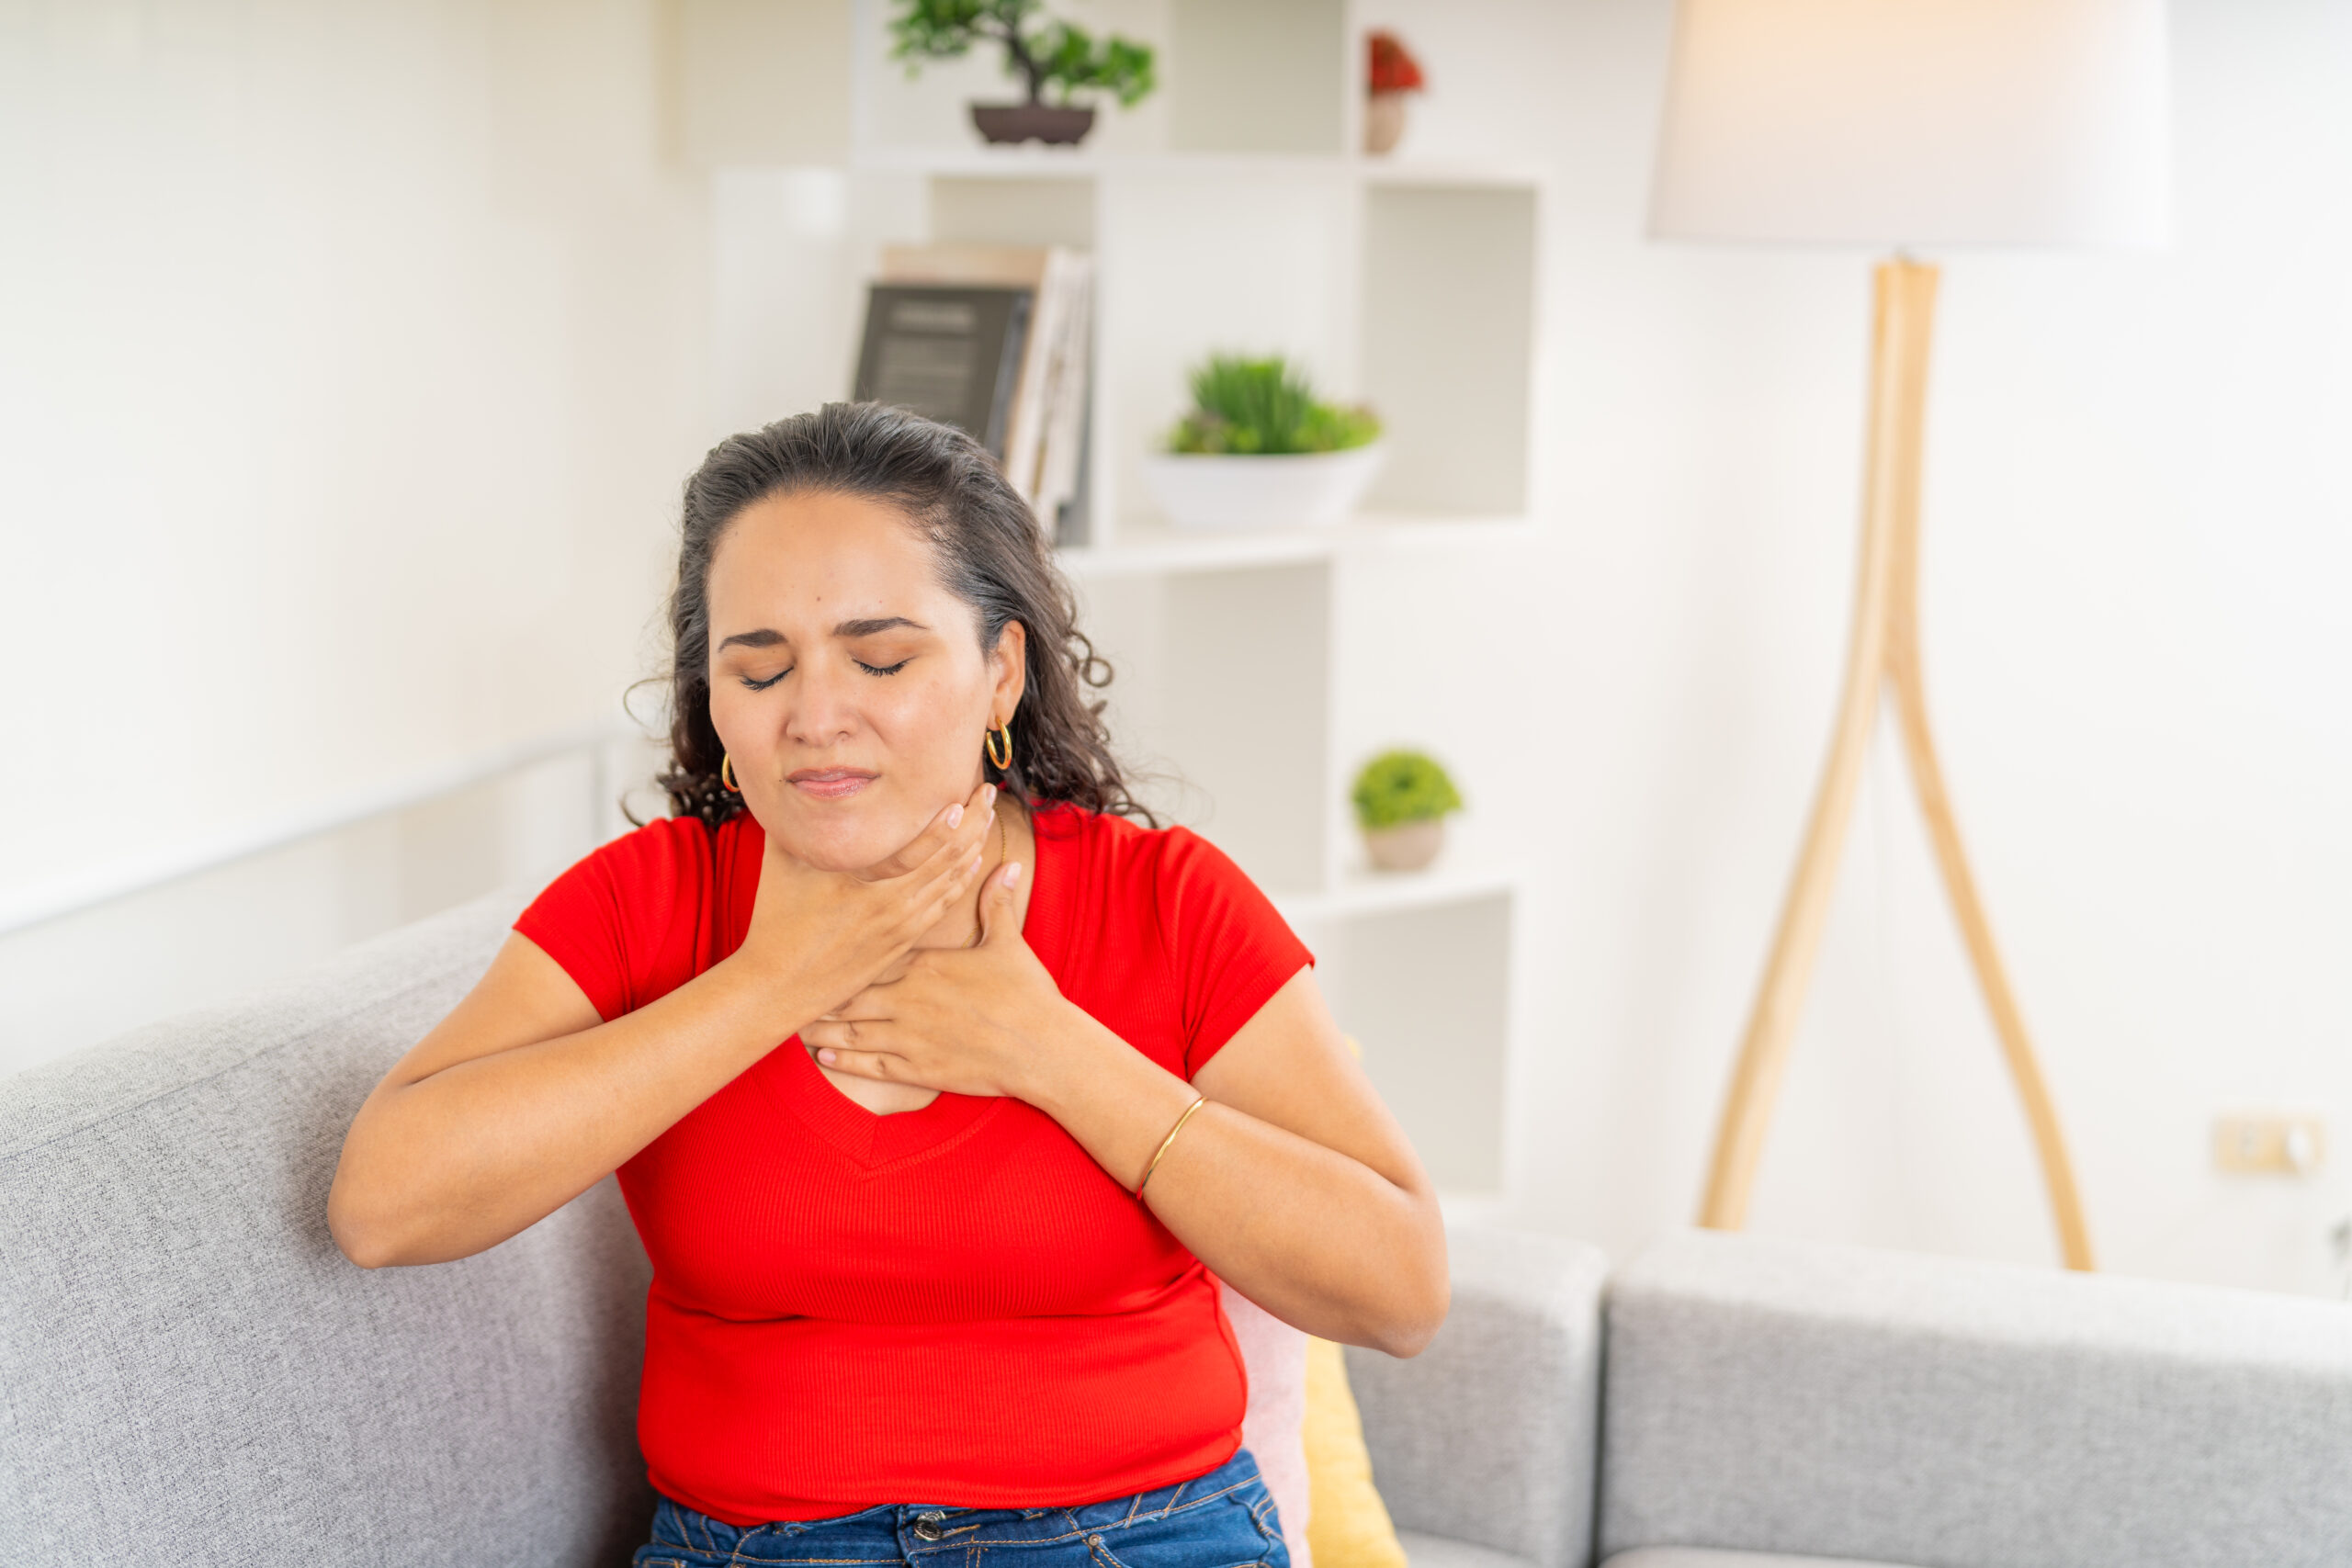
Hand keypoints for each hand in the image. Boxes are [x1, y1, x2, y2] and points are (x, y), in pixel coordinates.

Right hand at [730, 780, 995, 1026]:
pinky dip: (961, 880)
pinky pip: (942, 906)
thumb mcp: (782, 863)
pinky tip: (971, 862)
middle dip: (973, 824)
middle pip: (947, 860)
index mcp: (862, 882)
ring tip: (986, 819)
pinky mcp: (902, 943)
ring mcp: (900, 926)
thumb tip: (799, 783)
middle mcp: (889, 904)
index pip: (920, 848)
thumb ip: (798, 821)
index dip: (948, 821)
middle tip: (986, 794)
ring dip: (973, 847)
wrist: (779, 985)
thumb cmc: (775, 921)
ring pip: (951, 882)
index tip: (963, 795)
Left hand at [800, 859, 1076, 1101]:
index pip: (871, 952)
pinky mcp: (917, 1068)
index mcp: (924, 964)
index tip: (816, 945)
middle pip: (849, 993)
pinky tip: (824, 1057)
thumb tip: (1008, 864)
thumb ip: (996, 904)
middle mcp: (908, 999)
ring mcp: (909, 1036)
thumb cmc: (1027, 995)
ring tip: (794, 1024)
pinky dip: (844, 1061)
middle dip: (819, 992)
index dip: (842, 952)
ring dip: (821, 1029)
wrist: (1042, 1048)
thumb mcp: (1008, 944)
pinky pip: (870, 1066)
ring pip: (851, 1032)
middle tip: (789, 986)